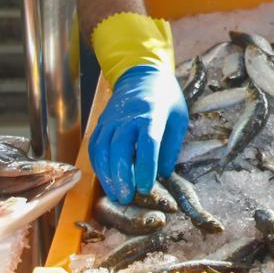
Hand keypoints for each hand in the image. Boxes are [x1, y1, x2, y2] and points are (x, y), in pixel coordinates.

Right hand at [89, 66, 187, 203]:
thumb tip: (163, 174)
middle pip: (120, 148)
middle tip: (127, 197)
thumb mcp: (178, 118)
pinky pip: (95, 147)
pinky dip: (98, 166)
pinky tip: (106, 180)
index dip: (145, 167)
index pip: (147, 143)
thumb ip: (172, 146)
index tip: (146, 186)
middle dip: (122, 175)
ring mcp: (111, 120)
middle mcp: (127, 117)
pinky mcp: (101, 124)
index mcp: (151, 114)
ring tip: (116, 195)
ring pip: (103, 150)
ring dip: (107, 175)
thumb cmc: (165, 99)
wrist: (142, 75)